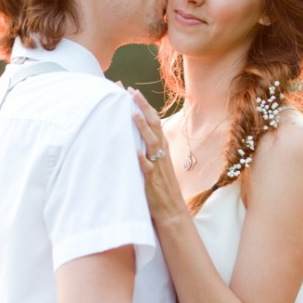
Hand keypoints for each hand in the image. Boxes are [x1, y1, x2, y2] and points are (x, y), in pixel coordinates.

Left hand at [128, 88, 189, 225]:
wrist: (172, 212)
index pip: (153, 121)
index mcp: (162, 148)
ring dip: (142, 127)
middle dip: (142, 107)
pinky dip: (141, 159)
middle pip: (154, 125)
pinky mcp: (152, 180)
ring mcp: (158, 165)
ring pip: (151, 142)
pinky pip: (147, 168)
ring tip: (131, 113)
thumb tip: (135, 135)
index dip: (143, 106)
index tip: (131, 91)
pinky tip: (133, 152)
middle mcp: (161, 153)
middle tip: (130, 91)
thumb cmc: (161, 188)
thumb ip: (148, 149)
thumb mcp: (156, 163)